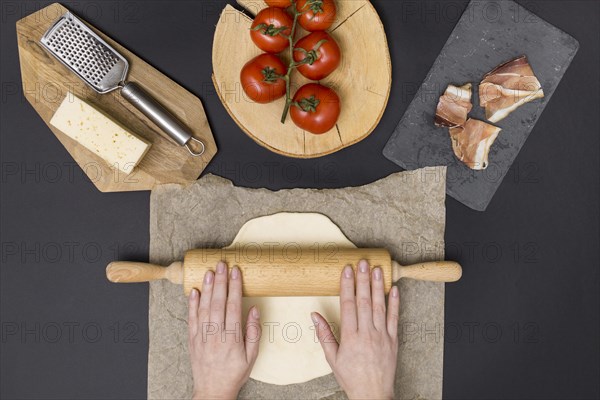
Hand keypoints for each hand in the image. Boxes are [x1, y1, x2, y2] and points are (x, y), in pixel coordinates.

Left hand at [188, 262, 260, 399]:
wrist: (213, 391)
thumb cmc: (234, 373)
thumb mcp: (252, 356)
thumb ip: (254, 332)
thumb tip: (253, 309)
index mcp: (232, 339)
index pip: (233, 306)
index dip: (234, 287)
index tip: (236, 272)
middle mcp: (216, 336)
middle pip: (217, 303)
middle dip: (220, 282)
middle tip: (221, 264)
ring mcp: (202, 338)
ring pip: (203, 308)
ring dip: (206, 289)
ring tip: (209, 272)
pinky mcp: (193, 340)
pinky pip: (192, 319)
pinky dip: (192, 304)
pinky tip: (194, 291)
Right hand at [312, 260, 399, 399]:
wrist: (373, 394)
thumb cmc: (351, 377)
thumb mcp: (332, 358)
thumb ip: (324, 335)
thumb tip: (314, 315)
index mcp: (350, 337)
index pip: (348, 305)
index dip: (347, 285)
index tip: (346, 270)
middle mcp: (367, 334)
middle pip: (364, 302)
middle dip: (363, 280)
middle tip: (363, 262)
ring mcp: (381, 336)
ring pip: (379, 306)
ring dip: (378, 286)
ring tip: (378, 269)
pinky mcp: (393, 340)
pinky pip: (394, 318)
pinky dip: (395, 303)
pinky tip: (394, 289)